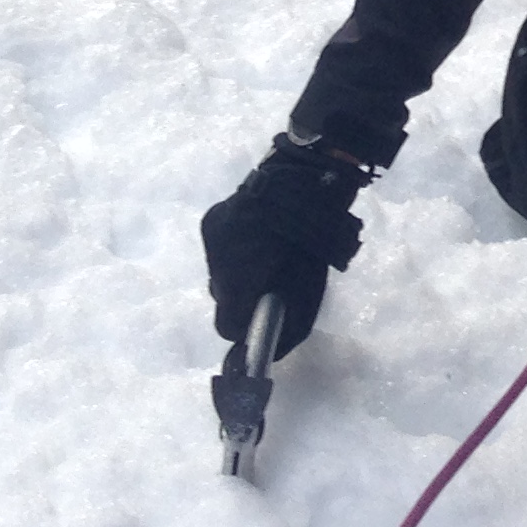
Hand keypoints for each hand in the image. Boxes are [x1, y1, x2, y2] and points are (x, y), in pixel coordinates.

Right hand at [200, 135, 367, 353]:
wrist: (306, 176)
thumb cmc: (315, 236)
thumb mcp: (310, 286)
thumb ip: (289, 321)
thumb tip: (273, 350)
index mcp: (241, 274)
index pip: (228, 323)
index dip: (245, 327)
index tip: (260, 321)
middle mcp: (217, 257)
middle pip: (222, 296)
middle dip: (243, 297)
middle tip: (269, 284)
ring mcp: (210, 235)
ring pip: (219, 272)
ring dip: (238, 273)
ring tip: (264, 257)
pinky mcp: (210, 219)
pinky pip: (218, 250)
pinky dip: (234, 252)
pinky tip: (254, 241)